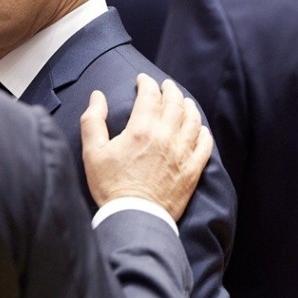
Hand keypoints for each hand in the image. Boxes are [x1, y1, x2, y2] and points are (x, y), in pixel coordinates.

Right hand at [80, 74, 212, 219]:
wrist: (134, 217)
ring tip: (184, 101)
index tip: (142, 79)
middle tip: (166, 85)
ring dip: (189, 107)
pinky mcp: (192, 171)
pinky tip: (201, 129)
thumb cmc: (110, 185)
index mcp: (141, 130)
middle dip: (170, 90)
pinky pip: (205, 146)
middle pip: (174, 104)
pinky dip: (204, 133)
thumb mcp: (92, 152)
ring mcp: (182, 154)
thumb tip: (98, 96)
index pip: (150, 96)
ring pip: (192, 121)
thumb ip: (93, 120)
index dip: (146, 83)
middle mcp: (165, 137)